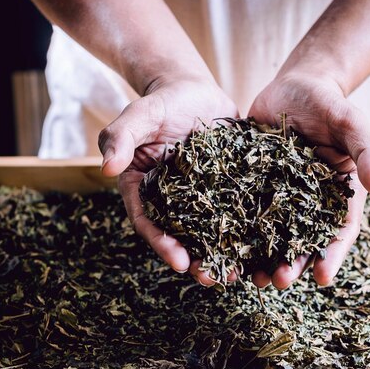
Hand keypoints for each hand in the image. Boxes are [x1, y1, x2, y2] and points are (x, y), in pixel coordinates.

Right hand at [99, 74, 237, 285]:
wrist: (192, 90)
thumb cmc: (160, 102)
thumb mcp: (139, 115)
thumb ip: (120, 137)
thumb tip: (106, 168)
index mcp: (144, 189)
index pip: (149, 222)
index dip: (163, 244)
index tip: (179, 263)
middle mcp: (172, 200)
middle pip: (181, 236)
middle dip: (196, 260)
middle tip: (212, 279)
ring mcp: (201, 197)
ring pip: (210, 232)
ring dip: (222, 254)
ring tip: (238, 273)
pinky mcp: (227, 189)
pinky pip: (237, 212)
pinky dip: (247, 231)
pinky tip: (262, 246)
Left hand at [248, 72, 369, 288]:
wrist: (294, 86)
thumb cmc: (330, 105)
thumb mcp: (352, 125)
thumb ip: (369, 154)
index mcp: (337, 197)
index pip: (338, 232)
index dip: (331, 256)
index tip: (323, 278)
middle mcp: (307, 205)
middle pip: (300, 242)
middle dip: (291, 265)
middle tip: (278, 283)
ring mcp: (277, 198)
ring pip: (269, 235)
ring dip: (260, 259)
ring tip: (250, 278)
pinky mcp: (250, 188)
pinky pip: (241, 214)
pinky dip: (233, 232)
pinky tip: (220, 248)